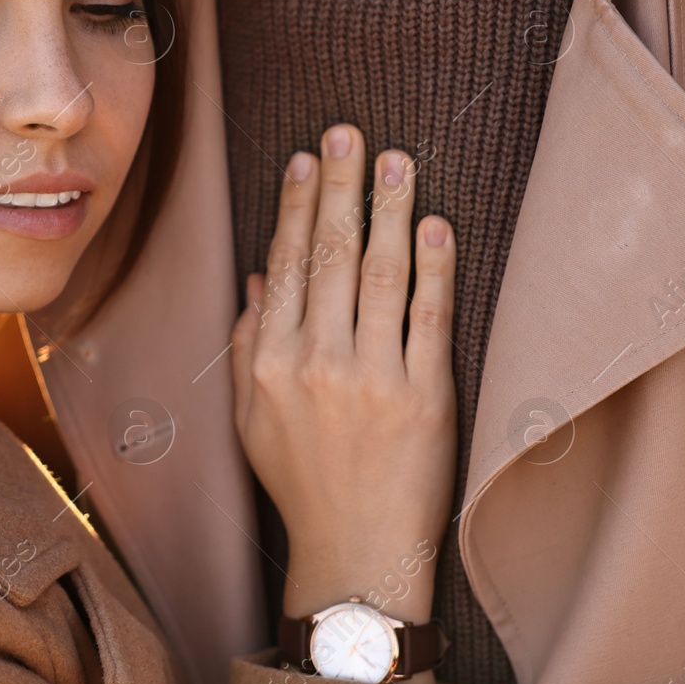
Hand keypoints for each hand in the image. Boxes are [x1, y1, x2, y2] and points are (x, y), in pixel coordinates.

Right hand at [231, 124, 456, 630]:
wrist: (355, 551)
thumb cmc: (299, 481)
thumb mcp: (250, 416)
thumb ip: (249, 343)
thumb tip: (260, 278)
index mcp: (272, 361)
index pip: (285, 265)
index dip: (294, 206)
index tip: (304, 159)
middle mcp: (317, 362)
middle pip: (329, 254)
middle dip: (339, 186)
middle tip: (348, 131)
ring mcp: (373, 377)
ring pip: (379, 274)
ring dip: (388, 210)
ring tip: (396, 159)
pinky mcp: (426, 396)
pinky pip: (430, 318)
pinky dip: (434, 268)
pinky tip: (435, 226)